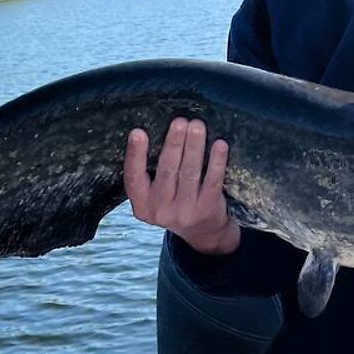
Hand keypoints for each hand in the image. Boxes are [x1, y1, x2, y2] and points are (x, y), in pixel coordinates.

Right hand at [124, 118, 240, 254]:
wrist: (203, 232)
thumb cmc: (175, 201)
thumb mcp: (155, 194)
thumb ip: (151, 172)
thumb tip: (156, 128)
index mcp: (142, 204)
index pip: (133, 177)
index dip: (135, 154)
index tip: (138, 132)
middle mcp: (160, 210)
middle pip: (167, 171)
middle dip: (174, 143)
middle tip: (180, 121)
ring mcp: (185, 212)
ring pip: (189, 173)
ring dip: (194, 146)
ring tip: (197, 125)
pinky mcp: (207, 209)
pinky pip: (212, 181)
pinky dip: (216, 162)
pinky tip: (219, 145)